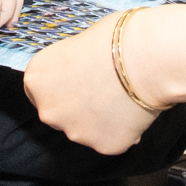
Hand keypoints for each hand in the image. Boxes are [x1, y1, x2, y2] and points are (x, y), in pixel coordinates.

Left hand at [23, 11, 161, 154]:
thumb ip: (70, 65)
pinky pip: (110, 139)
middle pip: (59, 113)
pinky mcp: (103, 146)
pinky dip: (121, 129)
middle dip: (78, 105)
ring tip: (123, 97)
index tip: (77, 80)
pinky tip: (134, 110)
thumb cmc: (116, 39)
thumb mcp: (79, 42)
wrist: (148, 57)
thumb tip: (79, 70)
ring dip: (100, 119)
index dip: (61, 85)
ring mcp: (75, 132)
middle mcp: (48, 111)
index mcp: (37, 79)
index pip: (40, 90)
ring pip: (85, 129)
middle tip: (103, 89)